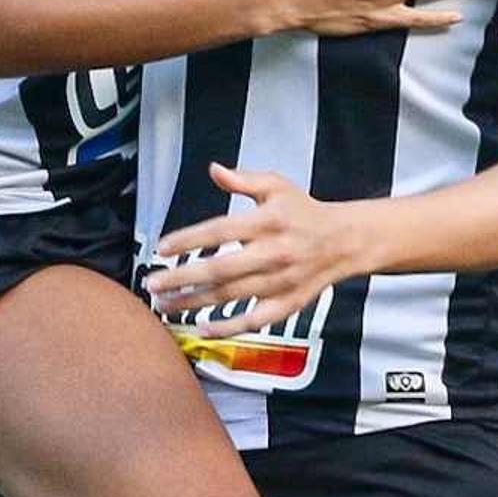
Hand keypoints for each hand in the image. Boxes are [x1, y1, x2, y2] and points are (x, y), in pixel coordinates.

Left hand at [145, 164, 359, 335]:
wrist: (344, 240)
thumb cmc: (304, 211)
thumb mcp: (277, 185)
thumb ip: (243, 180)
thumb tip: (214, 170)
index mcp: (268, 221)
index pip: (220, 231)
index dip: (189, 240)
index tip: (162, 248)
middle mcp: (274, 252)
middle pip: (220, 269)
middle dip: (182, 278)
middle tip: (153, 284)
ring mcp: (281, 281)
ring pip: (231, 296)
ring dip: (194, 303)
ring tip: (165, 305)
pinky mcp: (288, 304)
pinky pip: (254, 320)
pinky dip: (228, 327)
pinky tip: (202, 327)